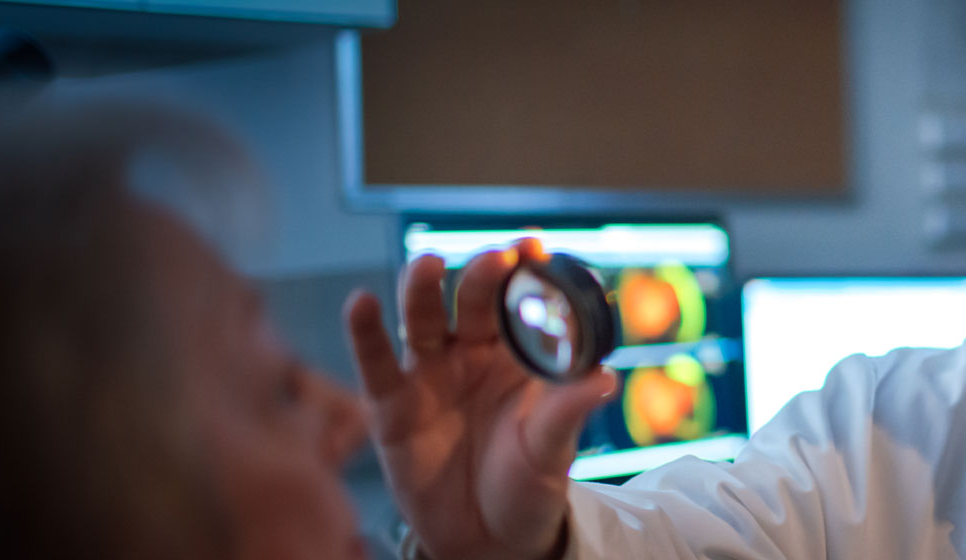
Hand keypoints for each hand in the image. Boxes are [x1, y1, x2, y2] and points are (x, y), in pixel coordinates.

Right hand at [344, 239, 617, 559]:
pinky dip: (364, 331)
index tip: (535, 246)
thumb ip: (568, 411)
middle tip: (496, 260)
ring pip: (423, 319)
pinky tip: (360, 303)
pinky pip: (376, 361)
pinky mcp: (391, 403)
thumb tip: (605, 378)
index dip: (527, 273)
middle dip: (483, 276)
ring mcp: (431, 374)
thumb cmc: (528, 488)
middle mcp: (473, 354)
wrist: (486, 541)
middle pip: (473, 302)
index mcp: (520, 357)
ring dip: (422, 288)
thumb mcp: (552, 452)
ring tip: (427, 265)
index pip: (523, 304)